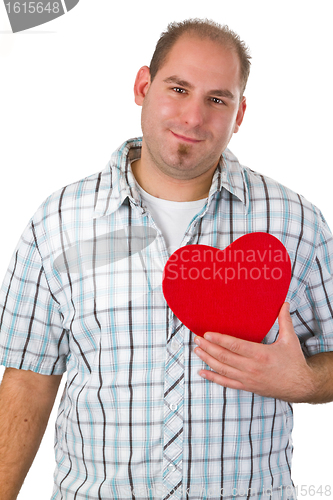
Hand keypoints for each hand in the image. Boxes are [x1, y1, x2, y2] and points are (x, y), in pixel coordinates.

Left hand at [193, 303, 318, 401]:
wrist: (300, 386)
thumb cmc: (294, 362)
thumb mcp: (290, 339)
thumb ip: (284, 320)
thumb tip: (284, 303)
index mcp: (261, 354)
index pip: (235, 346)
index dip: (219, 340)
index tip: (207, 334)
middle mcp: (252, 368)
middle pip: (224, 357)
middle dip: (208, 347)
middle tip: (197, 339)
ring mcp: (248, 379)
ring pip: (222, 369)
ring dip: (208, 359)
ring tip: (197, 351)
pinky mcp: (247, 386)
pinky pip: (226, 383)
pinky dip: (212, 377)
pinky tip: (201, 372)